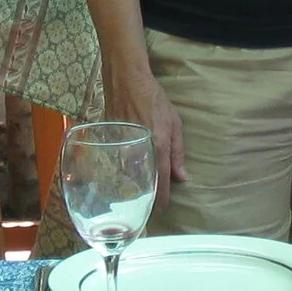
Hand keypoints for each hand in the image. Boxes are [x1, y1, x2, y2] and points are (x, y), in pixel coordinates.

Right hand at [101, 67, 187, 207]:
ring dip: (133, 185)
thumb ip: (178, 152)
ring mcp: (122, 146)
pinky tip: (124, 176)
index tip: (162, 209)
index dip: (162, 197)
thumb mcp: (174, 123)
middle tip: (150, 204)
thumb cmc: (155, 100)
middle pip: (141, 181)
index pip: (161, 179)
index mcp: (158, 144)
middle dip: (146, 194)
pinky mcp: (110, 142)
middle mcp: (139, 149)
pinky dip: (122, 172)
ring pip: (127, 174)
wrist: (127, 81)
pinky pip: (116, 163)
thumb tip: (181, 177)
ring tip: (137, 194)